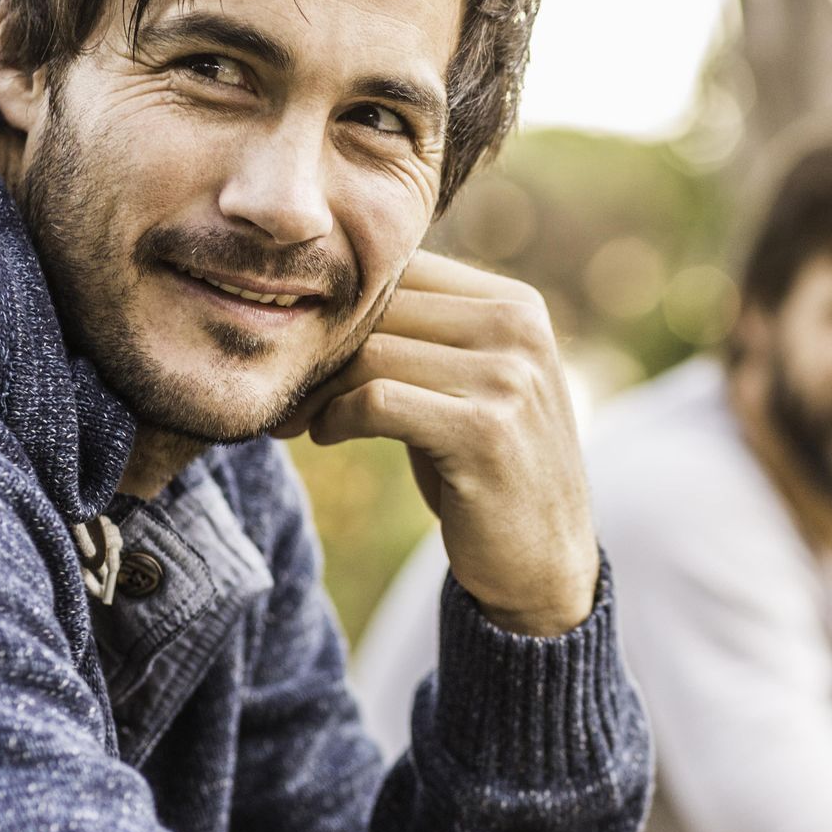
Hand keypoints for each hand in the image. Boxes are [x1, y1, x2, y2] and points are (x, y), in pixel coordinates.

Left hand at [273, 251, 597, 635]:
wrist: (545, 561)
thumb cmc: (488, 468)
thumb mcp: (470, 385)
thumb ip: (425, 333)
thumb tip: (320, 291)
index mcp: (517, 305)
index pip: (402, 269)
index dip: (342, 307)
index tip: (304, 349)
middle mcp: (519, 330)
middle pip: (383, 306)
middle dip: (323, 347)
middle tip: (287, 389)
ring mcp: (508, 379)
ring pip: (373, 352)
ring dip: (320, 388)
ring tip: (300, 417)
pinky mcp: (484, 432)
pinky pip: (378, 401)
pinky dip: (337, 417)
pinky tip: (326, 436)